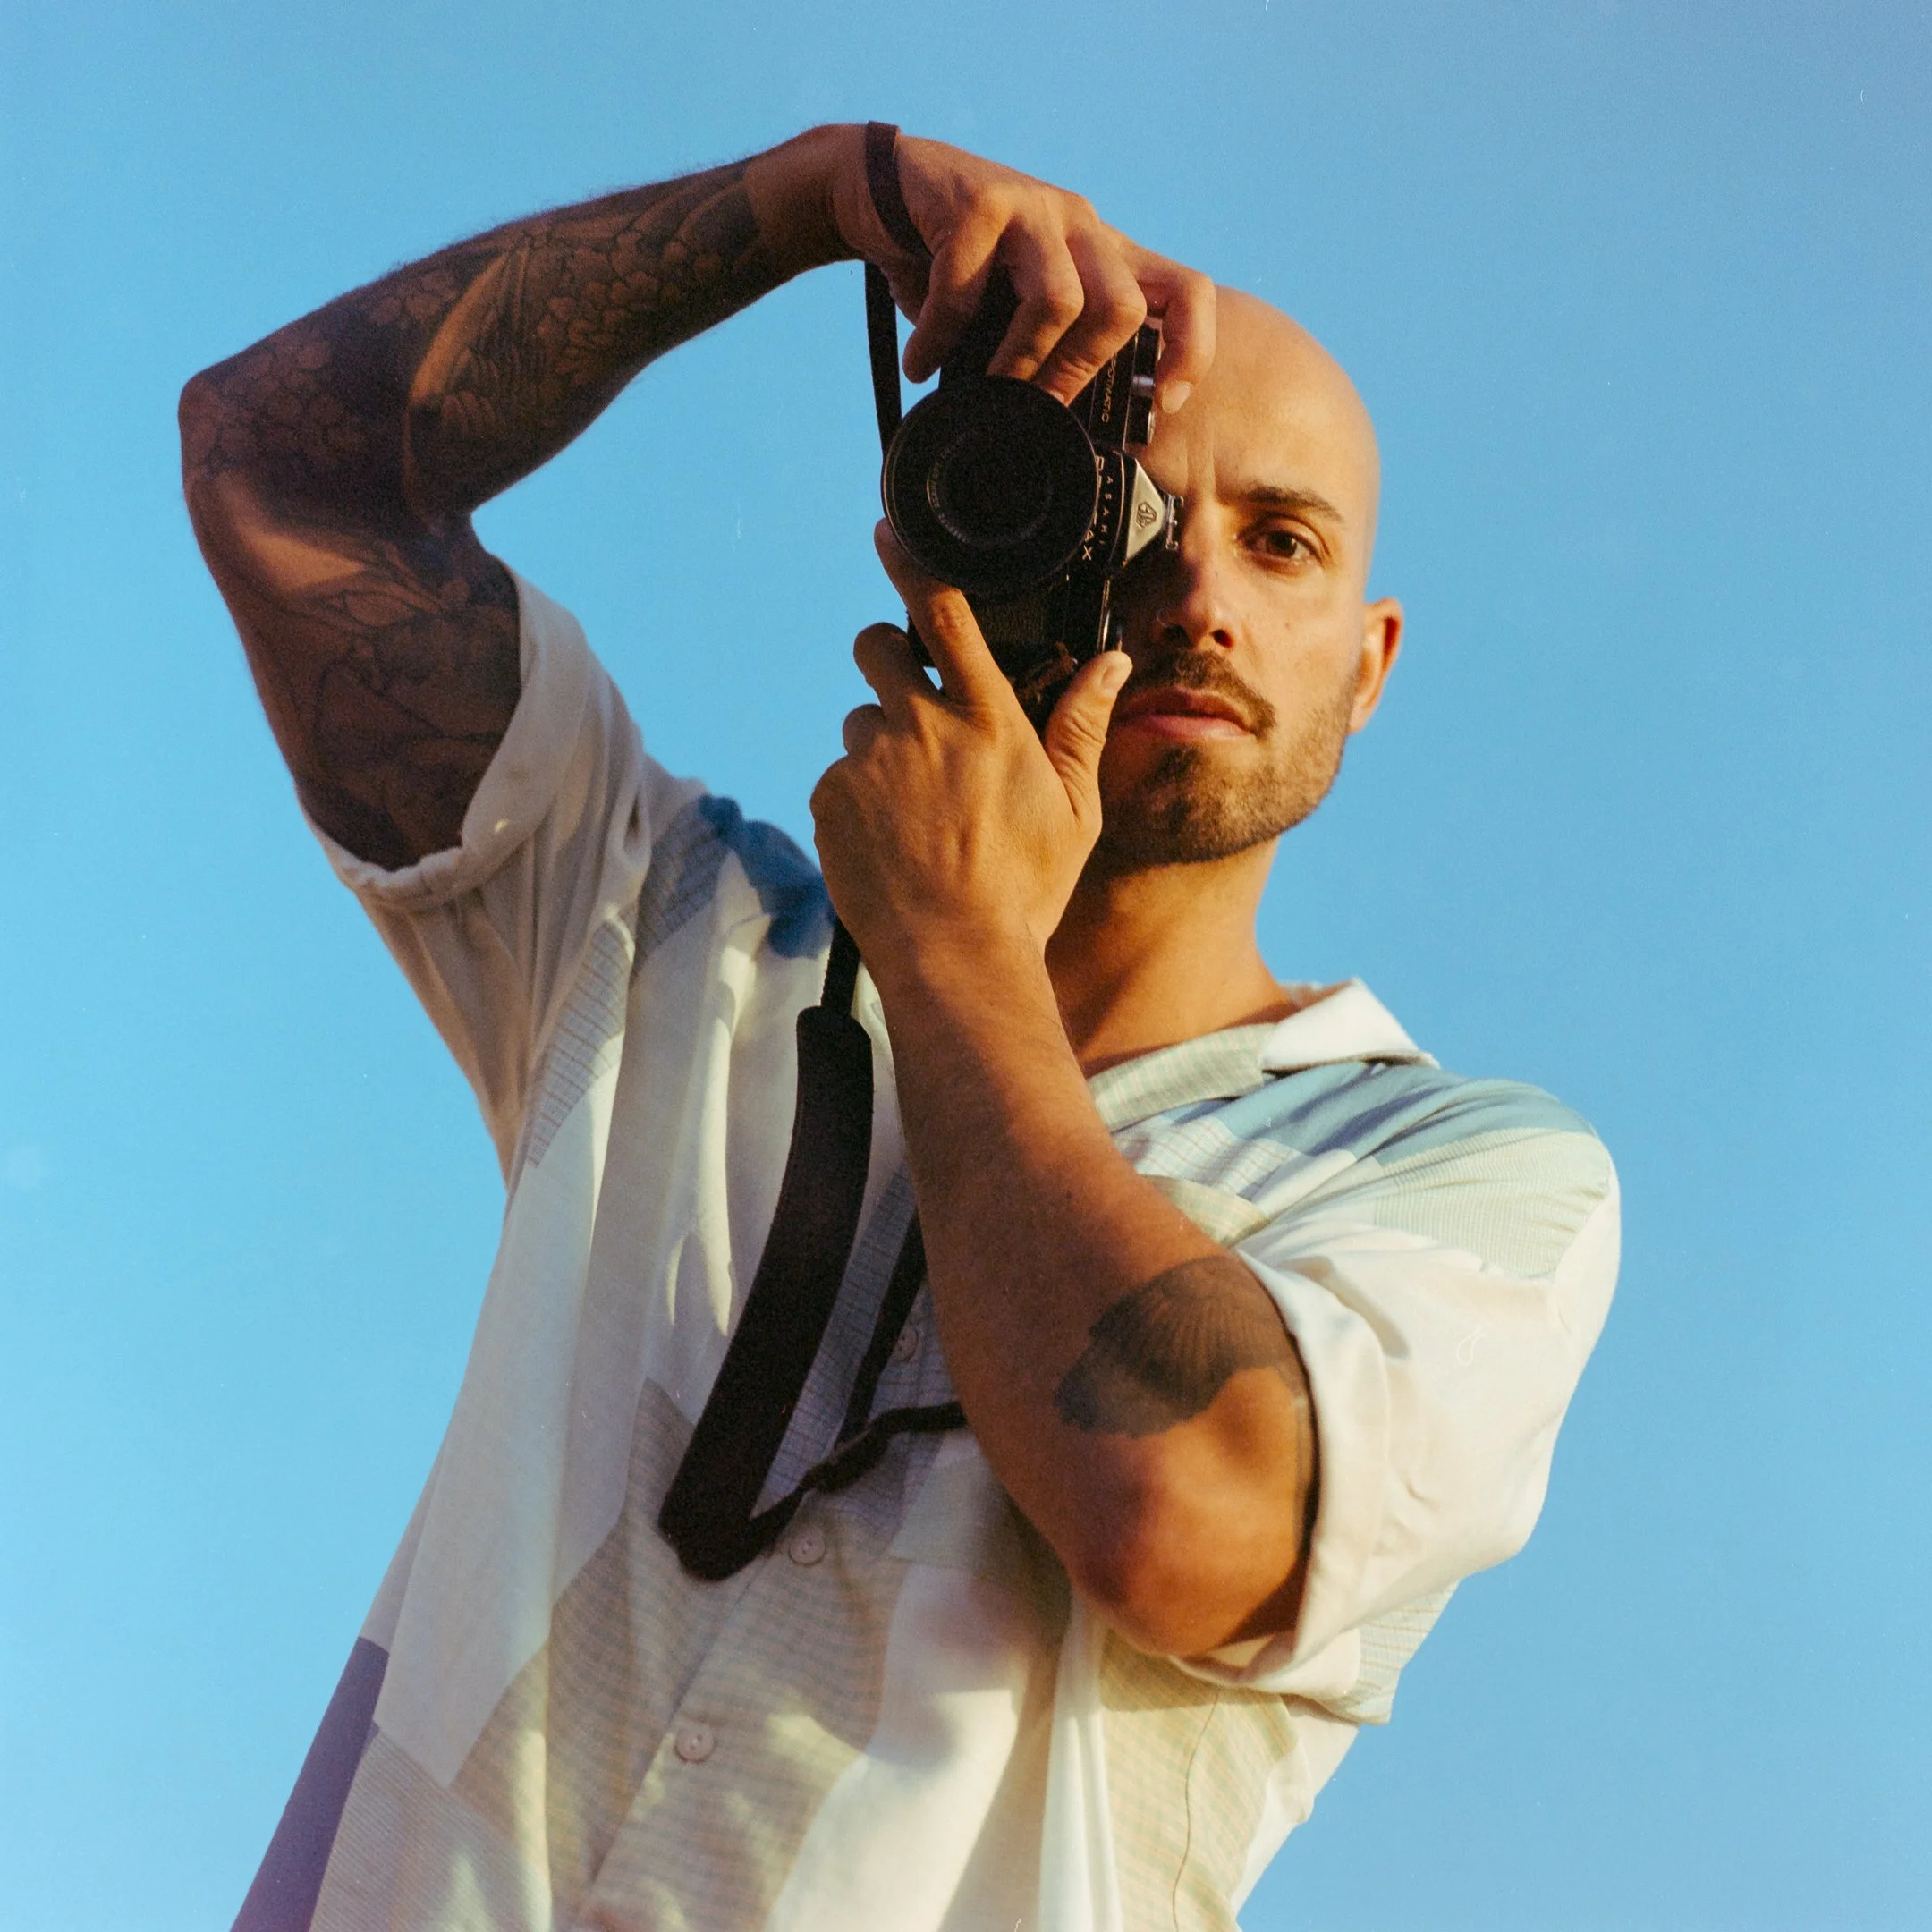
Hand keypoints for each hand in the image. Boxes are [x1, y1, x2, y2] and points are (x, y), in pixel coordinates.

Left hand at [810, 525, 1132, 986]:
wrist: (954, 957)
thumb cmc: (1024, 889)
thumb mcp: (1074, 810)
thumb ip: (1081, 727)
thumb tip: (1112, 663)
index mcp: (987, 721)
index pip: (945, 617)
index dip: (911, 568)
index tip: (886, 535)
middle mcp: (921, 728)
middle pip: (875, 649)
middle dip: (886, 657)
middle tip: (909, 701)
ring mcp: (868, 764)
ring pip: (859, 723)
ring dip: (879, 746)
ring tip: (914, 806)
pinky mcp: (830, 801)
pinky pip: (839, 778)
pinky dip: (859, 798)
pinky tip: (891, 840)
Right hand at [825, 126, 1214, 412]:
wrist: (874, 189)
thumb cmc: (950, 261)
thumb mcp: (1013, 307)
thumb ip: (1044, 347)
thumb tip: (1054, 424)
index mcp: (1103, 253)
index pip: (1185, 290)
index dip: (1190, 348)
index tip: (1163, 402)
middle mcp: (1080, 224)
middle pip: (1123, 305)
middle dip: (1081, 371)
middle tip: (1041, 406)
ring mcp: (1033, 208)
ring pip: (1058, 299)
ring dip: (1018, 361)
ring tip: (985, 390)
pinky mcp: (978, 200)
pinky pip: (967, 289)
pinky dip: (939, 339)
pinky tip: (918, 364)